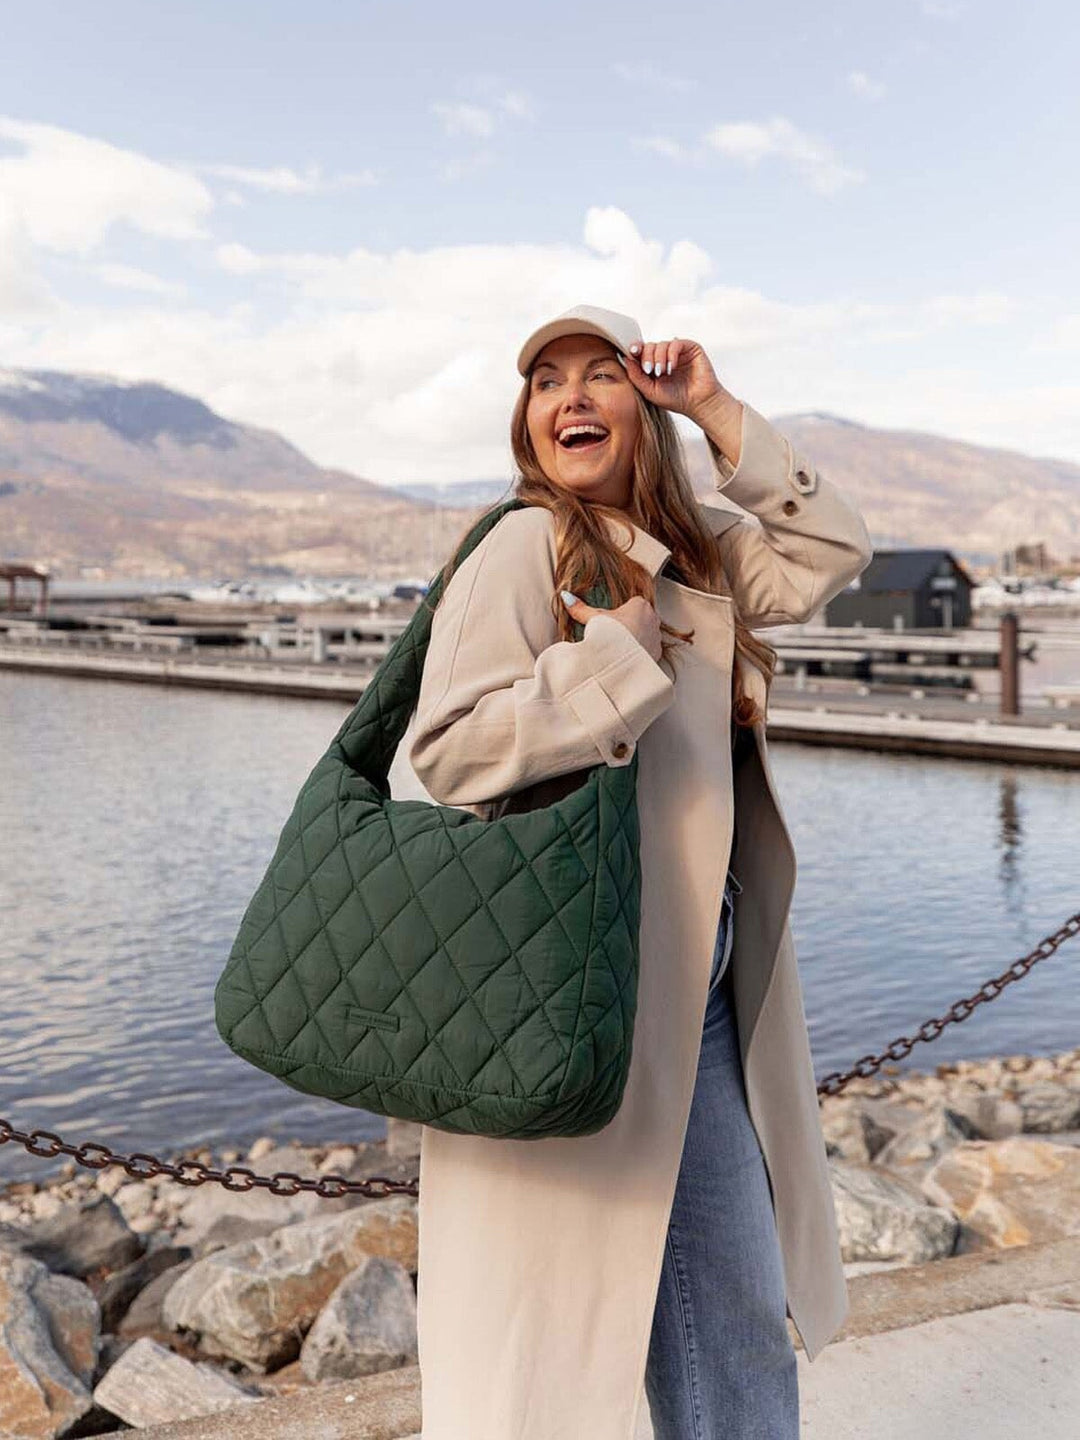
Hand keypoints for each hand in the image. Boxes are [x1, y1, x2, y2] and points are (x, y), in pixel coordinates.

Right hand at [561, 591, 662, 661]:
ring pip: (648, 633)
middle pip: (642, 617)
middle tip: (616, 632)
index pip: (634, 602)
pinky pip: (650, 649)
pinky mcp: (657, 653)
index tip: (613, 620)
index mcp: (640, 605)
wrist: (621, 663)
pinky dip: (640, 652)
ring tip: (621, 646)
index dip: (622, 611)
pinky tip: (627, 656)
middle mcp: (653, 619)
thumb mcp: (594, 619)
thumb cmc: (612, 636)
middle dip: (631, 624)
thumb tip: (567, 598)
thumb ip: (581, 608)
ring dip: (638, 637)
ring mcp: (656, 637)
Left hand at [621, 336, 737, 425]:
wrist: (698, 403)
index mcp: (653, 365)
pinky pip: (675, 343)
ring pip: (661, 344)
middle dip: (647, 357)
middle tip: (651, 370)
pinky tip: (672, 366)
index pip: (640, 352)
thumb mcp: (649, 391)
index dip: (634, 349)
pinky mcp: (690, 348)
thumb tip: (626, 359)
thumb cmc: (676, 399)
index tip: (632, 353)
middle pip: (648, 346)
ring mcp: (677, 351)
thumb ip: (636, 376)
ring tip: (663, 372)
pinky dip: (671, 354)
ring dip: (659, 357)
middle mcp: (664, 356)